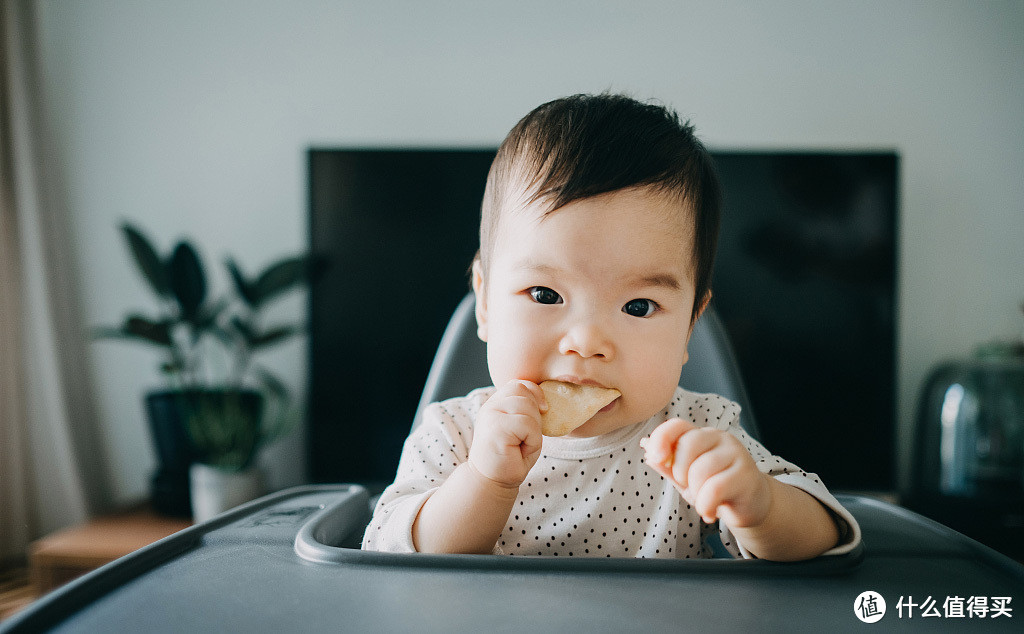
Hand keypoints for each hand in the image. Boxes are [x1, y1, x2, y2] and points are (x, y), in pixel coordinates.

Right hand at [468, 380, 546, 488]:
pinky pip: (527, 424)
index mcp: (495, 404)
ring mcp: (490, 415)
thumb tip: (543, 400)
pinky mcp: (495, 428)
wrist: (492, 482)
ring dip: (534, 428)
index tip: (543, 411)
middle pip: (523, 391)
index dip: (535, 393)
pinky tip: (521, 449)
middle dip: (535, 413)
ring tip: (523, 443)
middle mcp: (490, 406)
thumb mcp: (521, 428)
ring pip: (527, 407)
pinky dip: (532, 439)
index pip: (518, 384)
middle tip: (527, 436)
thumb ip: (527, 410)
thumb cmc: (510, 457)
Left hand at [642, 418, 771, 528]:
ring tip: (704, 501)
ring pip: (700, 470)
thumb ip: (667, 466)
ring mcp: (736, 453)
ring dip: (696, 494)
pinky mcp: (747, 474)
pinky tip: (710, 512)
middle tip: (689, 487)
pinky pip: (715, 489)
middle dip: (680, 473)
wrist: (751, 505)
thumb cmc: (715, 489)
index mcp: (701, 435)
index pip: (677, 425)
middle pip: (688, 445)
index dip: (661, 438)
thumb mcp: (686, 478)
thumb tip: (647, 450)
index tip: (655, 458)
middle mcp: (720, 438)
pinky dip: (706, 505)